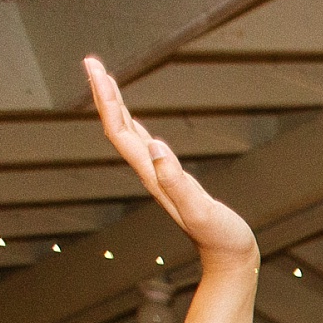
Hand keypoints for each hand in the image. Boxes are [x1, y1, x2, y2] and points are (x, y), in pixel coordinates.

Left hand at [84, 57, 254, 264]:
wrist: (230, 259)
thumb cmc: (220, 237)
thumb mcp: (200, 210)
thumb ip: (177, 182)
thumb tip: (156, 146)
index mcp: (153, 175)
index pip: (119, 131)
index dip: (107, 100)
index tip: (96, 69)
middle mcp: (151, 173)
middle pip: (117, 128)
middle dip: (104, 95)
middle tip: (92, 62)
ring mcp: (160, 177)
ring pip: (128, 136)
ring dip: (116, 107)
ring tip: (106, 81)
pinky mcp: (173, 180)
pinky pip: (145, 146)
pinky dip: (134, 126)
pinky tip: (133, 121)